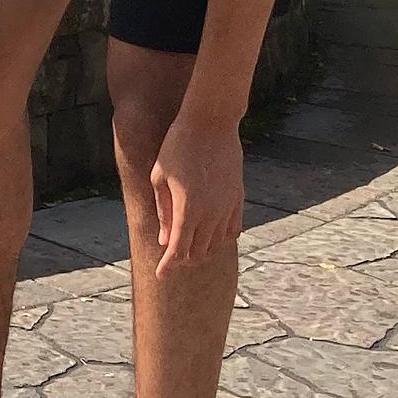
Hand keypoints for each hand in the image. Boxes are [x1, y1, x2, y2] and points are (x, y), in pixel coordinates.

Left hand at [149, 112, 244, 268]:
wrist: (211, 123)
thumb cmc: (177, 146)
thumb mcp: (159, 177)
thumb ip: (163, 211)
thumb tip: (164, 240)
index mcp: (187, 209)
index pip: (178, 250)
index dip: (168, 266)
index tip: (160, 275)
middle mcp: (210, 213)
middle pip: (198, 252)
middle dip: (183, 260)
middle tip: (172, 258)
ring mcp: (227, 206)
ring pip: (216, 244)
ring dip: (202, 251)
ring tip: (190, 248)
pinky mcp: (238, 197)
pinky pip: (233, 229)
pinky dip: (221, 239)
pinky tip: (212, 236)